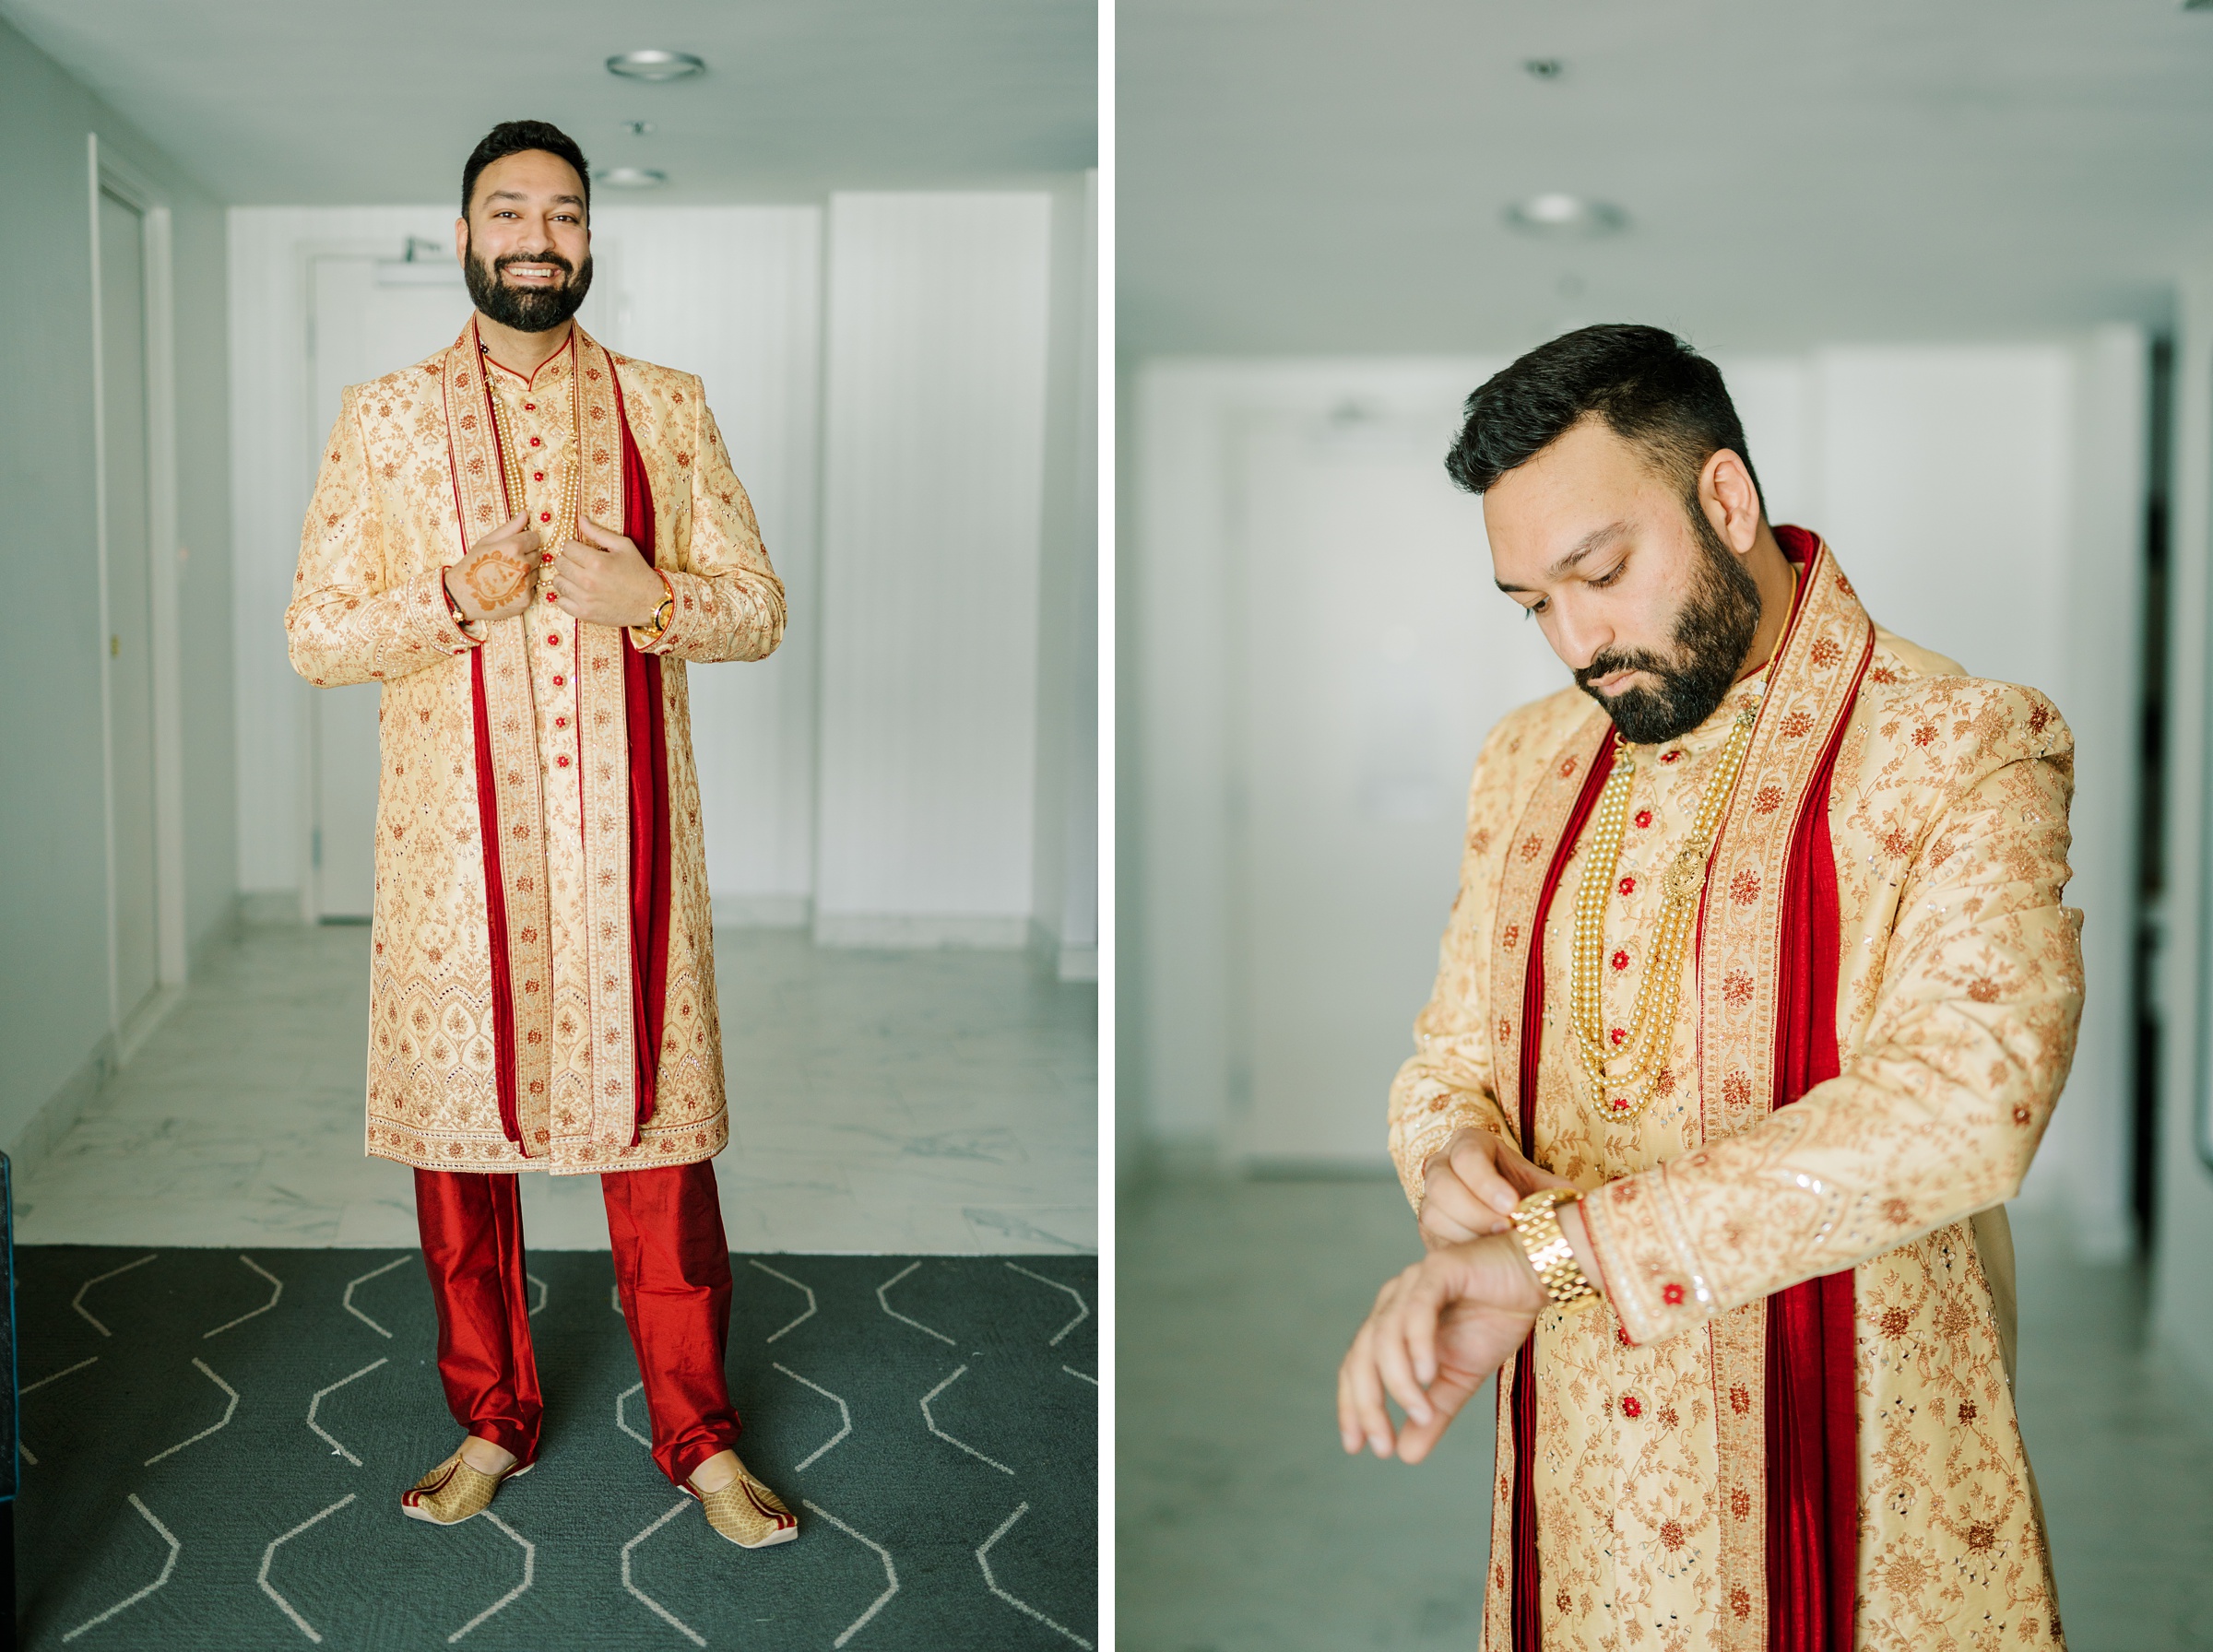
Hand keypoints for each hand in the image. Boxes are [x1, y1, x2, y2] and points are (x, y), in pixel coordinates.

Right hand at [445, 515, 541, 622]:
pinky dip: (523, 588)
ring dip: (526, 572)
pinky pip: (532, 588)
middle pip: (538, 555)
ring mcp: (526, 584)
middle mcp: (523, 566)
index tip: (514, 546)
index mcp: (513, 547)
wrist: (461, 596)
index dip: (525, 540)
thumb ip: (510, 528)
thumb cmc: (472, 566)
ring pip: (536, 572)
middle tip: (507, 562)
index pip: (535, 538)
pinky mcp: (526, 600)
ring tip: (506, 576)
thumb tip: (526, 513)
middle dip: (527, 556)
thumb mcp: (486, 541)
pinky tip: (508, 588)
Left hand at [542, 516, 666, 627]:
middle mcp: (587, 580)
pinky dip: (566, 597)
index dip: (573, 546)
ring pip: (557, 582)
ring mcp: (584, 599)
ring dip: (566, 577)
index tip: (580, 550)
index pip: (567, 547)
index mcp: (596, 561)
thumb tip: (580, 519)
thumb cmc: (638, 573)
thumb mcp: (624, 546)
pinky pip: (561, 602)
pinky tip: (578, 593)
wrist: (651, 603)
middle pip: (559, 563)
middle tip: (579, 563)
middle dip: (568, 559)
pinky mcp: (584, 613)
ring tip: (578, 578)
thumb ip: (599, 532)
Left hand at [1336, 1234, 1546, 1463]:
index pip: (1356, 1367)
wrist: (1535, 1279)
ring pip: (1385, 1336)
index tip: (1355, 1447)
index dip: (1352, 1406)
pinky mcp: (1438, 1269)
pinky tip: (1428, 1375)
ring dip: (1398, 1381)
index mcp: (1392, 1324)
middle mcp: (1393, 1301)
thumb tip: (1405, 1455)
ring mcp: (1412, 1283)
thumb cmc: (1494, 1320)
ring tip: (1420, 1415)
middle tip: (1380, 1444)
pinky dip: (1417, 1344)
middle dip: (1367, 1403)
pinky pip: (1416, 1310)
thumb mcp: (1461, 1378)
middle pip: (1361, 1354)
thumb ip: (1434, 1413)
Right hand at [1419, 1126, 1576, 1247]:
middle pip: (1441, 1183)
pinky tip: (1483, 1257)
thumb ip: (1562, 1193)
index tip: (1512, 1205)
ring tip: (1499, 1246)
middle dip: (1474, 1210)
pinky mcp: (1429, 1227)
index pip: (1467, 1155)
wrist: (1517, 1226)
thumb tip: (1584, 1202)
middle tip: (1506, 1229)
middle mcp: (1443, 1164)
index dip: (1486, 1181)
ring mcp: (1431, 1196)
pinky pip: (1433, 1239)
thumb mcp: (1550, 1191)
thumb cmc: (1533, 1201)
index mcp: (1470, 1143)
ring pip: (1432, 1213)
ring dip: (1465, 1233)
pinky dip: (1457, 1250)